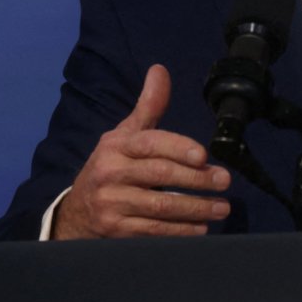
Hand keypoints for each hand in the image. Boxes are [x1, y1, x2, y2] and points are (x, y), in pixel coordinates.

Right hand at [53, 65, 231, 238]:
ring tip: (222, 208)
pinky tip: (201, 228)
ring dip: (196, 209)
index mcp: (116, 146)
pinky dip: (180, 231)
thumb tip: (160, 70)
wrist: (77, 212)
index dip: (178, 148)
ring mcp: (112, 204)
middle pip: (160, 176)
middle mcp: (110, 173)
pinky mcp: (116, 231)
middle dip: (197, 179)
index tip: (204, 155)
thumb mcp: (124, 135)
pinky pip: (154, 231)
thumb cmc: (111, 167)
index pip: (150, 143)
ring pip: (161, 207)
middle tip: (224, 181)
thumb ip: (148, 106)